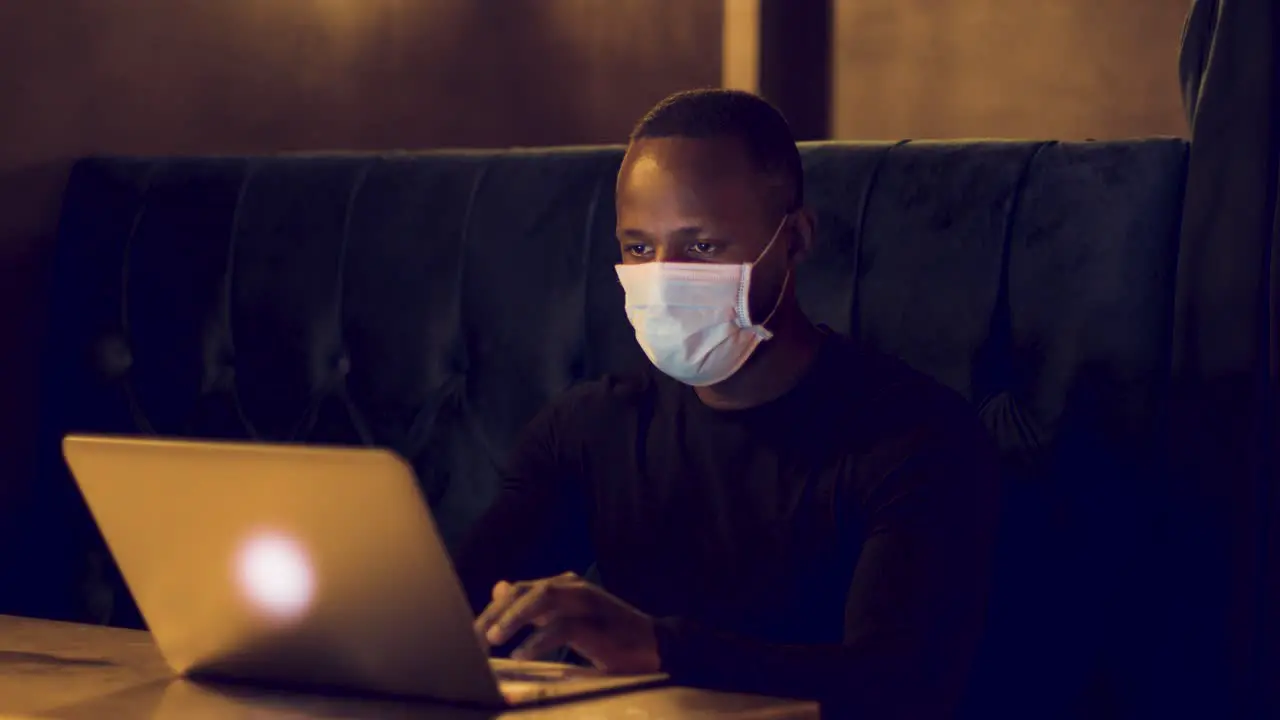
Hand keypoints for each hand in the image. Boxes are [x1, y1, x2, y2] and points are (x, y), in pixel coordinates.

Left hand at [474, 572, 660, 674]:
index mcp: (561, 586)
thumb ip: (533, 608)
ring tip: (493, 639)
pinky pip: (563, 626)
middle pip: (523, 590)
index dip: (491, 611)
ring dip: (514, 617)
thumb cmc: (606, 637)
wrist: (653, 646)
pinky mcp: (598, 622)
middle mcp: (571, 586)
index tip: (470, 634)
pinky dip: (539, 640)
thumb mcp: (564, 621)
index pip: (516, 591)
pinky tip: (522, 654)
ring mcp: (586, 601)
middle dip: (495, 613)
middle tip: (473, 638)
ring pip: (542, 597)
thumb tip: (499, 588)